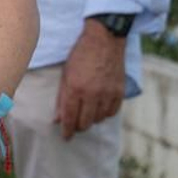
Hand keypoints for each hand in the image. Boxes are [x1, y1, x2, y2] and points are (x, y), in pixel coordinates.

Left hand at [55, 20, 125, 139]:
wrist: (105, 40)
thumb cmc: (80, 55)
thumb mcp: (66, 74)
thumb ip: (62, 98)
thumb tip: (58, 119)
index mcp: (76, 88)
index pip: (70, 117)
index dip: (67, 130)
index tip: (65, 137)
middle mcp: (93, 94)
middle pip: (85, 122)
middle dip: (78, 127)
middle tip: (74, 126)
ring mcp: (108, 93)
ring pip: (99, 119)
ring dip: (91, 120)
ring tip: (86, 115)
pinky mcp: (120, 92)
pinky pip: (112, 112)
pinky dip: (104, 114)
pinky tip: (99, 110)